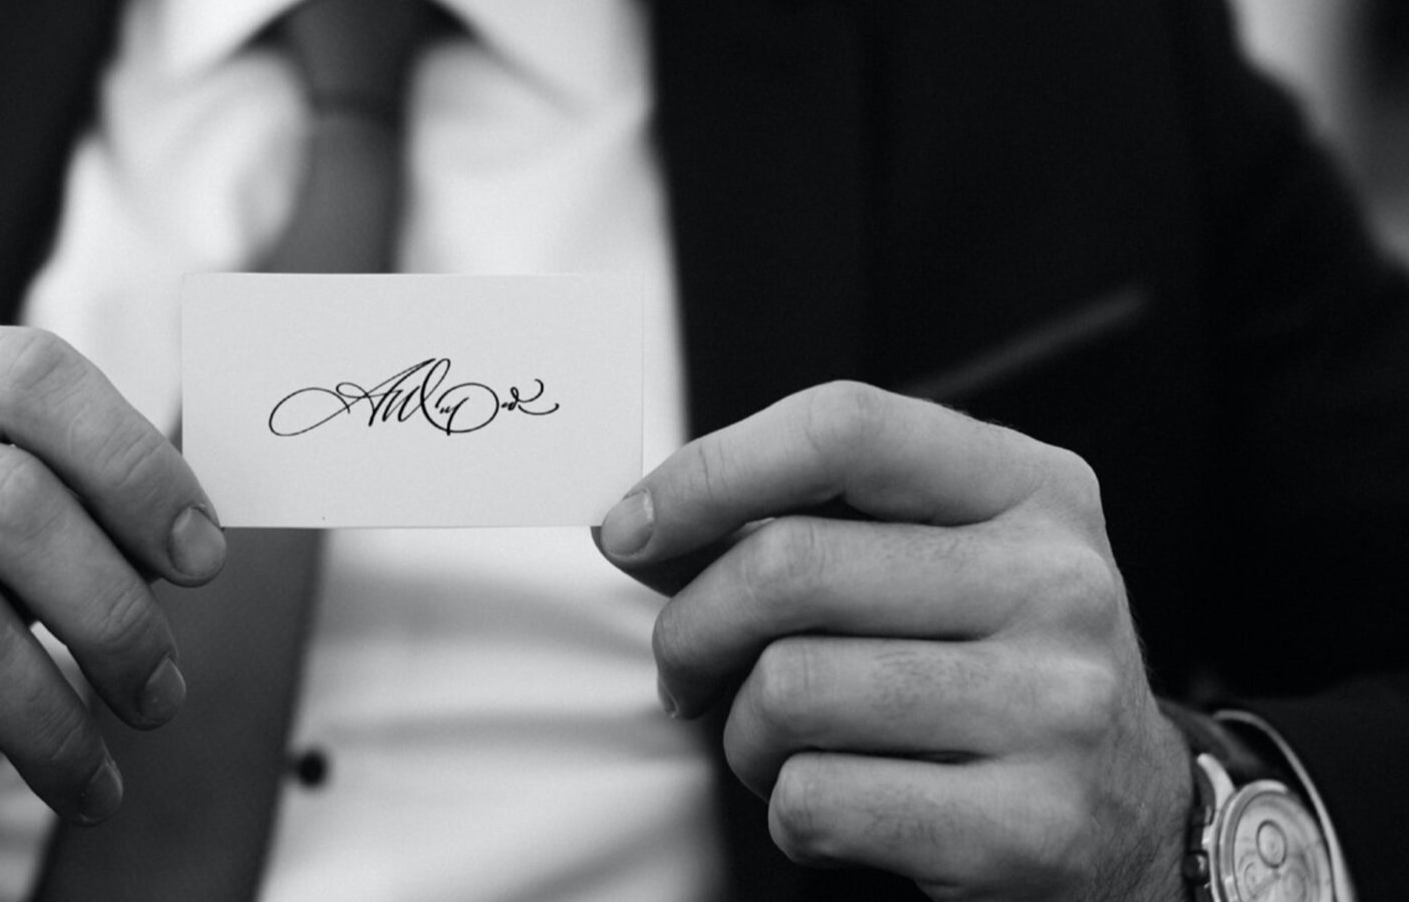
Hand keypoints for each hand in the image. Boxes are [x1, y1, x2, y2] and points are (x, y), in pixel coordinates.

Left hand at [597, 382, 1191, 900]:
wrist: (1135, 820)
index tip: (633, 528)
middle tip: (686, 666)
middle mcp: (1058, 584)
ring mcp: (1053, 707)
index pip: (843, 428)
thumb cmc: (1002, 671)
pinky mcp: (1026, 825)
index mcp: (1032, 490)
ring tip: (774, 742)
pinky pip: (817, 798)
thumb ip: (831, 523)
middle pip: (788, 567)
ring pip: (788, 690)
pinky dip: (786, 807)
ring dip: (741, 731)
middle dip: (692, 626)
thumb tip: (643, 527)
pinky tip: (830, 800)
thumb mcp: (958, 561)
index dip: (710, 471)